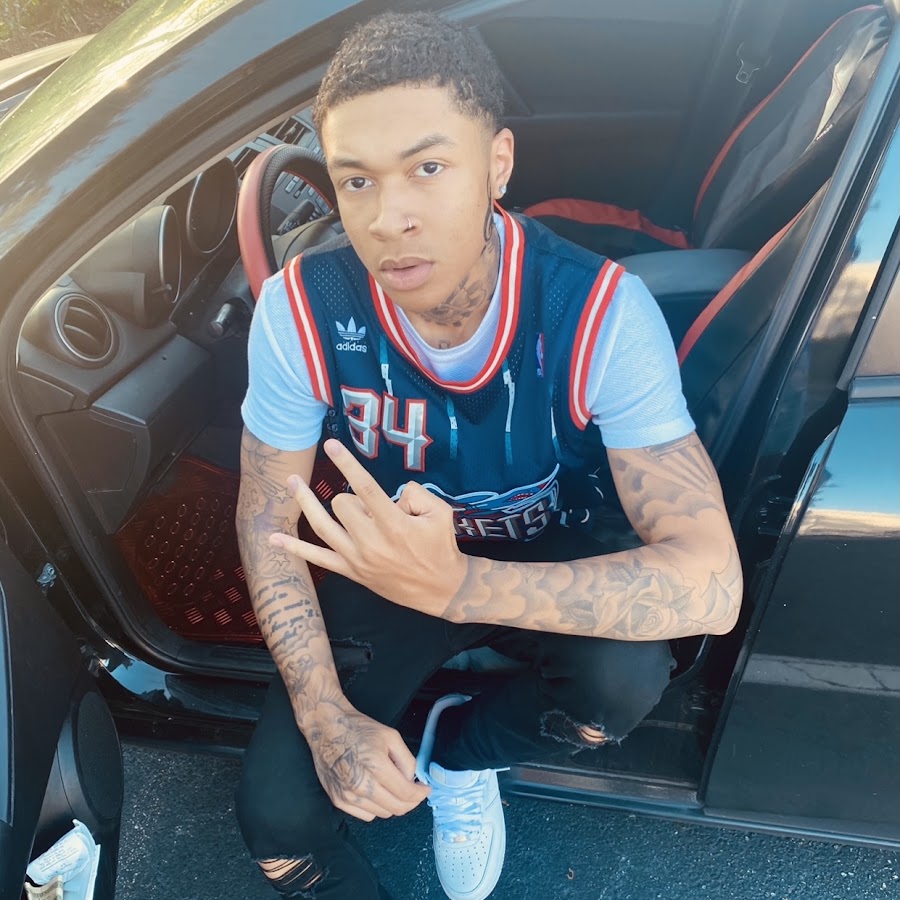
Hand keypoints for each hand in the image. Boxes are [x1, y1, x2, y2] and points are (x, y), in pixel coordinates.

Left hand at [269, 439, 466, 616]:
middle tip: (372, 508)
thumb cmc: (441, 547)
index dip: (346, 464)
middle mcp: (371, 542)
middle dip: (353, 497)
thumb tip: (391, 492)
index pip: (364, 487)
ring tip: (293, 482)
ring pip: (322, 526)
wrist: (442, 589)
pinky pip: (318, 558)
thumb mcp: (440, 511)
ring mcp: (357, 558)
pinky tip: (274, 538)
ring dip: (305, 502)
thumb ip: (416, 493)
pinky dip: (295, 548)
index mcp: (394, 524)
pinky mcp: (351, 572)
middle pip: (343, 504)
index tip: (331, 444)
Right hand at [301, 700, 429, 820]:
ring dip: (393, 804)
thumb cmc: (358, 728)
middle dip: (411, 801)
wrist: (326, 727)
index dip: (420, 794)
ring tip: (393, 788)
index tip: (425, 789)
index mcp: (376, 766)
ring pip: (383, 814)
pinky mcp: (338, 800)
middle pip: (396, 808)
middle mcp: (360, 785)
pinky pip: (366, 815)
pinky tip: (377, 792)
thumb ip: (407, 760)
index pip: (406, 793)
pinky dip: (376, 807)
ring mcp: (347, 795)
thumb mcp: (390, 736)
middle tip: (414, 791)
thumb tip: (413, 780)